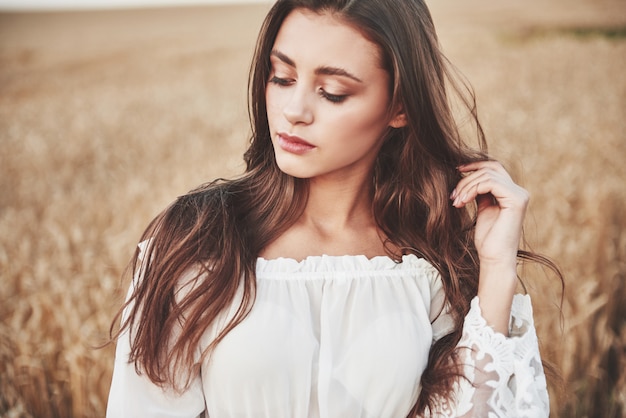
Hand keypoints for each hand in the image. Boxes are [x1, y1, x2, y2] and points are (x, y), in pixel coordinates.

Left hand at [450, 160, 528, 333]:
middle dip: (467, 179)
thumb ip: (480, 193)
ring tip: (456, 202)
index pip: (494, 168)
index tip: (455, 170)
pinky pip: (490, 183)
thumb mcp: (482, 210)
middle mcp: (519, 192)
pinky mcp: (516, 200)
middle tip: (453, 196)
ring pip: (488, 175)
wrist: (494, 260)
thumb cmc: (488, 240)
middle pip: (490, 169)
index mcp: (512, 193)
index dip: (474, 166)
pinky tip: (462, 201)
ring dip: (466, 186)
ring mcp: (520, 195)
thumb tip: (468, 177)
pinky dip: (472, 189)